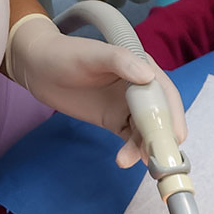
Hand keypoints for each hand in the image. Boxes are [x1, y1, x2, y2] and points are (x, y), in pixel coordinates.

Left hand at [6, 15, 187, 167]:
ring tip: (129, 160)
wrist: (38, 67)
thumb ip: (121, 61)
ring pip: (146, 131)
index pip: (165, 93)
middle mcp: (140, 88)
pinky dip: (131, 151)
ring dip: (144, 147)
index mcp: (141, 67)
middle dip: (162, 137)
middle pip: (160, 116)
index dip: (172, 114)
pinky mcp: (114, 120)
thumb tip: (148, 77)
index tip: (174, 136)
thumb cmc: (66, 53)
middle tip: (157, 158)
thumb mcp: (94, 55)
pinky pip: (130, 139)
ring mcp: (127, 106)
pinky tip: (124, 160)